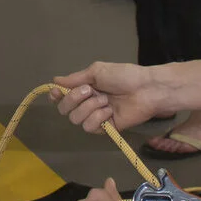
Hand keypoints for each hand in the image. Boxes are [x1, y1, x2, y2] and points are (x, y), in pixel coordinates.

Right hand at [50, 61, 167, 131]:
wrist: (146, 89)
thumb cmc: (123, 76)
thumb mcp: (96, 71)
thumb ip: (74, 78)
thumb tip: (54, 80)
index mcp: (84, 88)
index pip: (62, 97)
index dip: (56, 96)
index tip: (57, 92)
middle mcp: (87, 103)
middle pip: (64, 110)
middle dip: (73, 99)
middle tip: (89, 90)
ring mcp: (96, 117)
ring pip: (76, 119)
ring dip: (89, 107)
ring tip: (105, 100)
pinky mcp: (106, 128)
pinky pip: (90, 127)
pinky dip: (97, 117)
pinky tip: (109, 111)